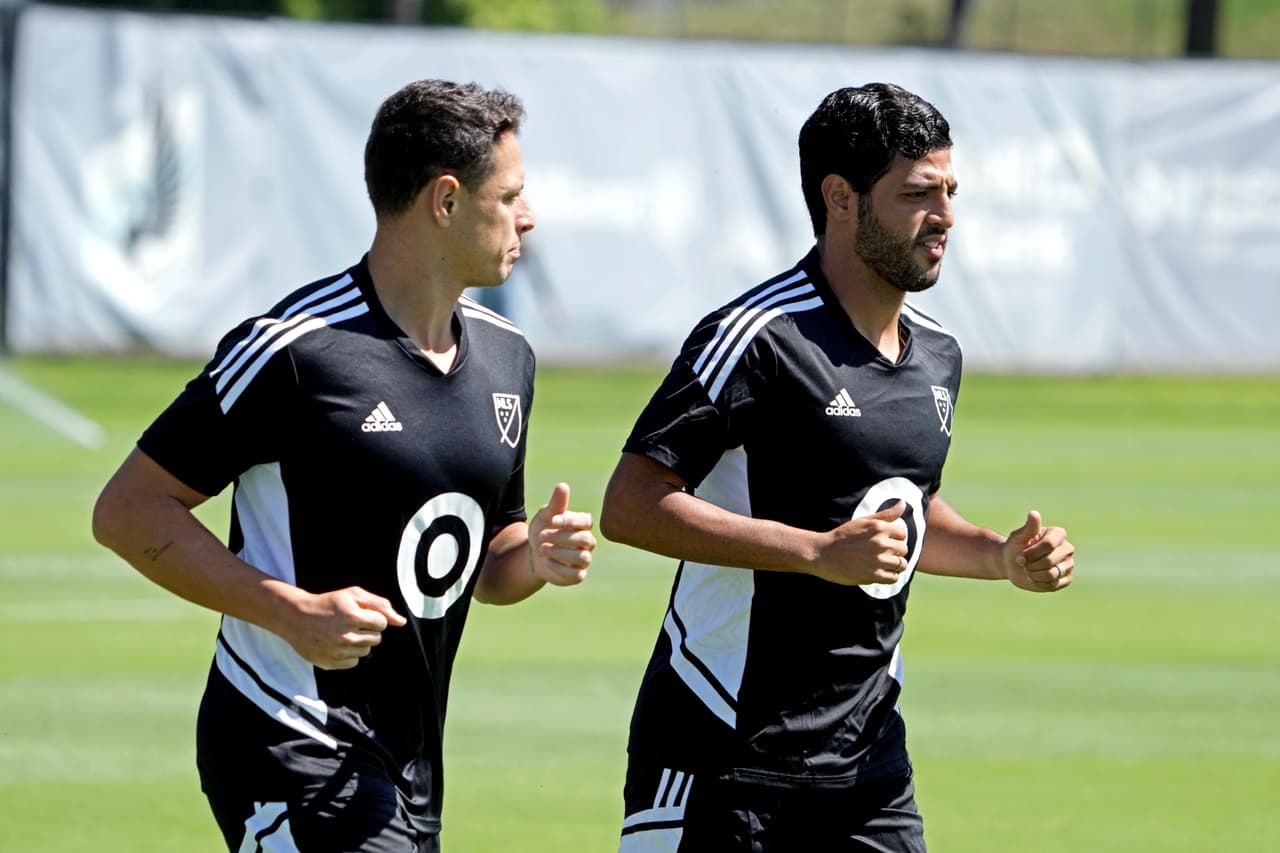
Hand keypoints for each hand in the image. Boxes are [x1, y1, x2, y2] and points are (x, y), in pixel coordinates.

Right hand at [280, 586, 406, 669]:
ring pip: (366, 651)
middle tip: (352, 624)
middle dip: (369, 630)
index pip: (382, 623)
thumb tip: (401, 622)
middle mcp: (346, 636)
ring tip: (344, 633)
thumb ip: (380, 605)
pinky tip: (337, 644)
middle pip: (376, 639)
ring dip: (360, 642)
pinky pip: (353, 663)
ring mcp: (337, 652)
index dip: (374, 618)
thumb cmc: (328, 604)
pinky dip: (349, 655)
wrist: (296, 617)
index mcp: (353, 616)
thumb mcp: (353, 595)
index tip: (362, 615)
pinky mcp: (330, 663)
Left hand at [528, 482, 596, 585]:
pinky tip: (547, 562)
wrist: (533, 555)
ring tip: (542, 549)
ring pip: (583, 557)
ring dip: (560, 553)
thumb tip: (563, 485)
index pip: (585, 521)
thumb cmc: (543, 530)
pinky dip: (561, 568)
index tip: (552, 520)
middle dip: (561, 537)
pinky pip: (577, 574)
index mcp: (582, 524)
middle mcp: (587, 542)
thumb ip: (556, 504)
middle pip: (584, 539)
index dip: (570, 521)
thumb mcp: (546, 516)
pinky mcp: (578, 575)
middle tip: (541, 536)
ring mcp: (584, 559)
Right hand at [812, 501, 909, 585]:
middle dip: (895, 551)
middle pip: (903, 549)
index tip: (884, 541)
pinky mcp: (873, 575)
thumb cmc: (842, 536)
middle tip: (882, 553)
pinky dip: (890, 576)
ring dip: (894, 565)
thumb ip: (885, 514)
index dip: (895, 538)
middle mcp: (881, 543)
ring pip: (901, 564)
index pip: (902, 533)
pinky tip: (880, 572)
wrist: (822, 554)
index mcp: (879, 527)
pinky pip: (894, 578)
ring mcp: (878, 560)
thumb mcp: (863, 521)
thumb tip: (903, 503)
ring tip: (883, 564)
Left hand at [1003, 511, 1073, 592]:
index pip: (1049, 545)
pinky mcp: (1066, 579)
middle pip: (1050, 560)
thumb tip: (1034, 513)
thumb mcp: (1019, 536)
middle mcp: (1067, 548)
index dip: (1031, 553)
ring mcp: (1069, 564)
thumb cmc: (1016, 547)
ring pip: (1051, 574)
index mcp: (1058, 534)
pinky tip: (1035, 577)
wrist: (1012, 564)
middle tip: (1024, 562)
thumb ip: (1029, 527)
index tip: (1020, 555)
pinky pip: (1054, 584)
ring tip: (1029, 569)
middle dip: (1031, 564)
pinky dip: (1039, 582)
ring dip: (1034, 574)